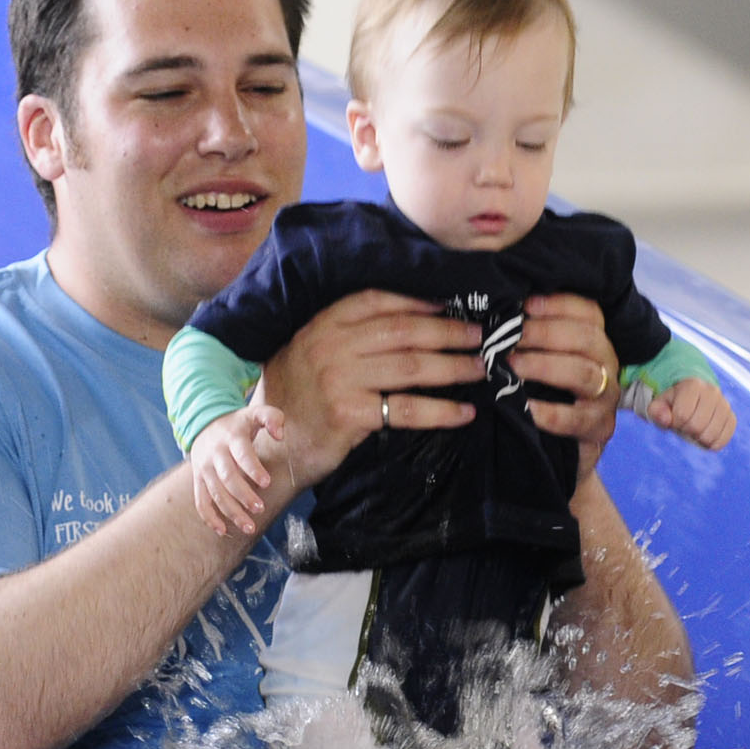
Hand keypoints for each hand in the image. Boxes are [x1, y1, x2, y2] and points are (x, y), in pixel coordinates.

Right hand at [189, 405, 285, 534]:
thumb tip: (280, 434)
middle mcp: (215, 455)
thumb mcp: (254, 413)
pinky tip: (223, 530)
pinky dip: (209, 517)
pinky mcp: (199, 481)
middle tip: (260, 508)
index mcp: (231, 438)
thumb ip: (272, 418)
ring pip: (215, 494)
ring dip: (231, 512)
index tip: (266, 482)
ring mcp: (204, 469)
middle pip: (227, 478)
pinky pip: (201, 501)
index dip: (253, 469)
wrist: (203, 424)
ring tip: (249, 527)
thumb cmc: (237, 424)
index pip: (242, 455)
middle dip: (243, 495)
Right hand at [259, 290, 481, 482]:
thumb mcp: (308, 353)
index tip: (449, 303)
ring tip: (480, 368)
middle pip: (402, 331)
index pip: (377, 300)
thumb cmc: (295, 400)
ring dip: (453, 366)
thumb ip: (344, 336)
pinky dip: (441, 411)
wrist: (269, 448)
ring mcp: (338, 379)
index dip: (418, 300)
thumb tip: (406, 322)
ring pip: (410, 366)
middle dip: (447, 331)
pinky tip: (464, 412)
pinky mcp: (349, 414)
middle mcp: (329, 346)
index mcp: (321, 325)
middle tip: (479, 336)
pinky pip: (406, 408)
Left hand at [512, 294, 619, 482]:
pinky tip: (522, 406)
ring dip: (544, 365)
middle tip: (508, 337)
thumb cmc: (548, 395)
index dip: (558, 303)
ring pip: (584, 373)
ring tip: (510, 367)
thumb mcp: (544, 361)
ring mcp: (606, 398)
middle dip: (544, 333)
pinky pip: (574, 418)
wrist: (561, 452)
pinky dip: (547, 412)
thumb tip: (504, 309)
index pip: (589, 311)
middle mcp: (607, 364)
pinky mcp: (599, 429)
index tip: (525, 305)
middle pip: (586, 338)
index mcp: (596, 341)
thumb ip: (533, 336)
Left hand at [647, 378, 735, 451]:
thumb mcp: (660, 405)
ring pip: (711, 435)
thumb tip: (665, 419)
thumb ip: (656, 411)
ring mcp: (724, 405)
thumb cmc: (673, 403)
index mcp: (693, 385)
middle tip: (684, 425)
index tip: (674, 418)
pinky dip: (711, 444)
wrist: (693, 398)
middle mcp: (712, 392)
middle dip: (686, 431)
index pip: (682, 414)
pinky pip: (723, 440)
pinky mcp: (731, 418)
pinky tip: (704, 436)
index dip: (675, 422)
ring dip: (698, 439)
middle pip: (697, 426)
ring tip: (694, 430)